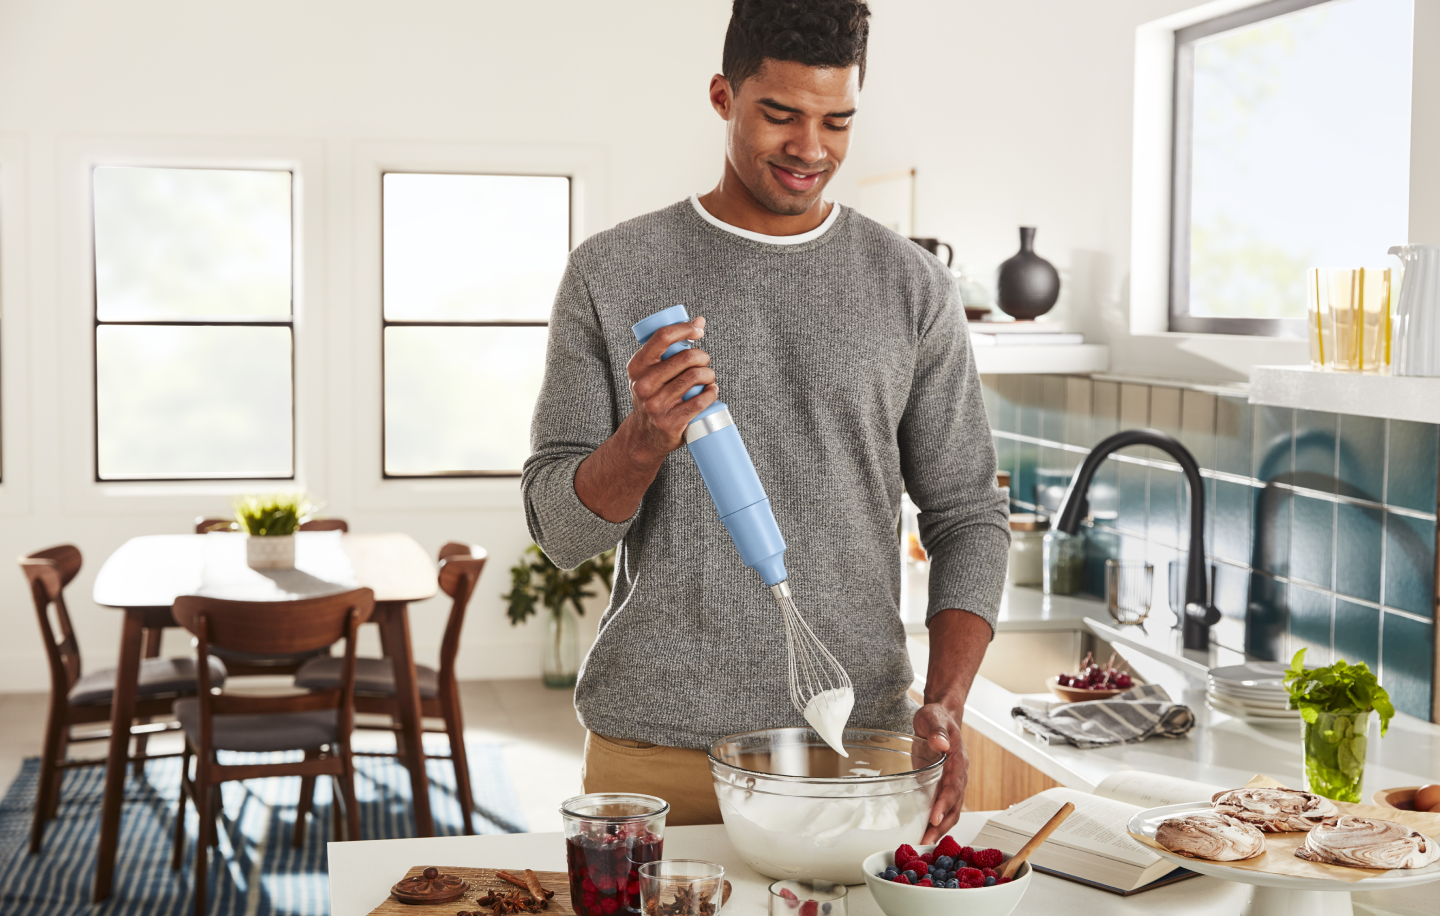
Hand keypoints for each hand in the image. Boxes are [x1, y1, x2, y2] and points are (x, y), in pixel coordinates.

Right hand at [622, 317, 718, 464]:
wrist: (645, 436)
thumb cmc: (653, 396)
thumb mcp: (651, 371)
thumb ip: (670, 347)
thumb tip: (699, 321)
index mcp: (636, 367)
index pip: (662, 337)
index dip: (685, 329)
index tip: (698, 331)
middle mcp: (643, 385)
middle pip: (685, 357)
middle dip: (702, 356)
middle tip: (704, 362)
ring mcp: (656, 405)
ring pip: (695, 377)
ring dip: (709, 374)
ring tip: (708, 377)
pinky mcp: (670, 422)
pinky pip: (699, 401)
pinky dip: (712, 393)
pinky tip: (712, 390)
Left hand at [914, 700, 968, 844]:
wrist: (940, 717)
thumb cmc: (936, 718)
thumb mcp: (933, 718)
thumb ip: (937, 730)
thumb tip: (941, 743)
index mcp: (959, 760)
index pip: (954, 785)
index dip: (945, 802)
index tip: (934, 817)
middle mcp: (959, 775)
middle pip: (955, 805)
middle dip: (942, 824)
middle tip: (927, 839)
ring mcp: (952, 782)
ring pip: (951, 810)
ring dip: (939, 828)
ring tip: (924, 842)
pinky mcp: (942, 786)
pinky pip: (943, 807)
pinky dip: (936, 821)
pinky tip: (924, 831)